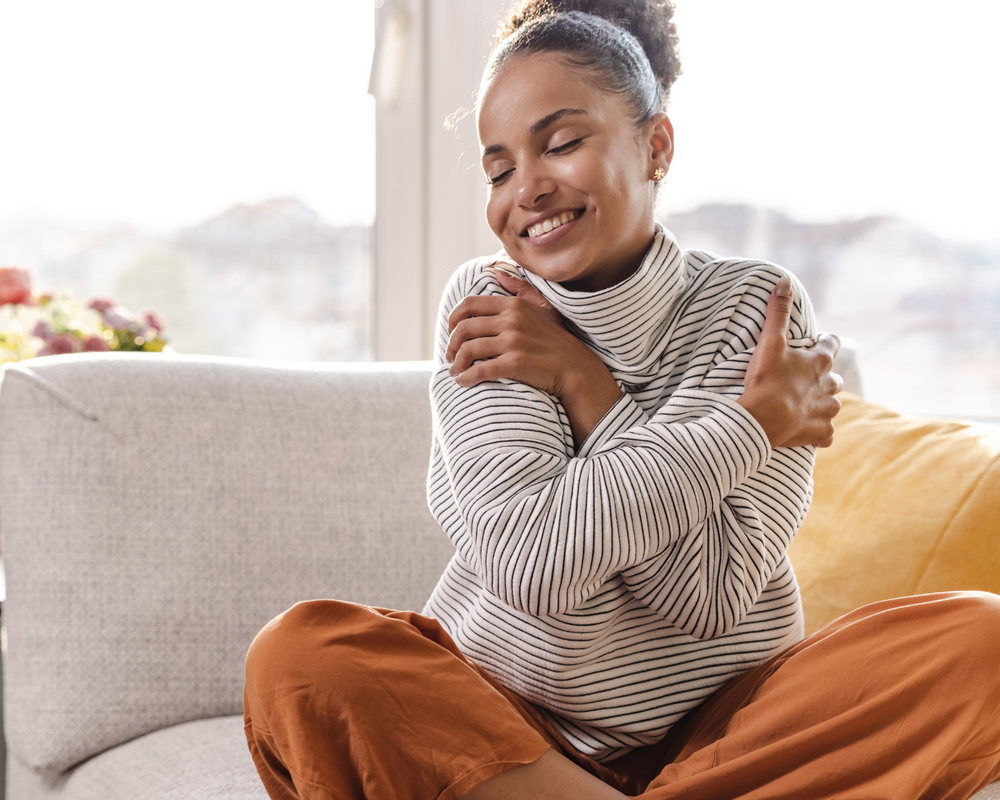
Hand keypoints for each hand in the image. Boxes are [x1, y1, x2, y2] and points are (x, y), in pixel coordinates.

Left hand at [446, 269, 621, 444]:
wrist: (576, 368)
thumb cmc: (558, 340)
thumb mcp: (543, 307)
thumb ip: (520, 289)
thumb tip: (498, 272)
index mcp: (514, 305)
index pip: (469, 305)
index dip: (453, 319)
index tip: (451, 332)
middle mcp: (511, 320)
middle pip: (464, 328)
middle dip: (451, 344)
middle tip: (450, 356)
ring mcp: (513, 342)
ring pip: (468, 349)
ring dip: (456, 363)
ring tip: (455, 371)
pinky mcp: (515, 363)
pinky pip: (480, 370)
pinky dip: (466, 377)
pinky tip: (463, 381)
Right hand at [737, 278, 842, 448]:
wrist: (762, 420)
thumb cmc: (766, 380)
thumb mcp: (770, 342)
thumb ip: (778, 312)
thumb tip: (785, 281)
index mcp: (820, 362)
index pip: (832, 344)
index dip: (823, 342)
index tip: (812, 344)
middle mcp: (830, 385)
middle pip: (833, 377)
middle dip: (821, 377)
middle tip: (799, 378)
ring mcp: (827, 411)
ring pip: (831, 405)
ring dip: (820, 403)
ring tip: (800, 405)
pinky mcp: (821, 433)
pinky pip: (826, 434)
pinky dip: (818, 432)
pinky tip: (806, 430)